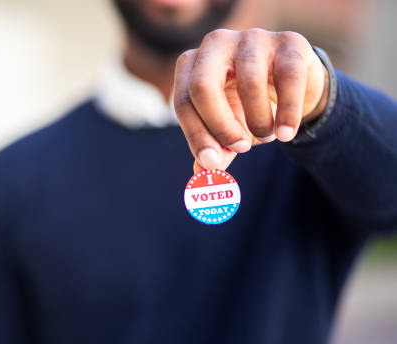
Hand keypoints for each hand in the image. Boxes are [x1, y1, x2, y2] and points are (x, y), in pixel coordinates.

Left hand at [173, 28, 329, 172]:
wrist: (293, 85)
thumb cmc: (247, 106)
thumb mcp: (227, 128)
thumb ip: (215, 149)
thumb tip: (202, 172)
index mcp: (192, 64)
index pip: (183, 101)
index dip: (196, 135)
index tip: (212, 162)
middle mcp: (216, 44)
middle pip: (203, 86)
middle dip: (220, 126)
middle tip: (239, 149)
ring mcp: (252, 38)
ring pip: (249, 83)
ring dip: (258, 122)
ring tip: (266, 136)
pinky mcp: (289, 42)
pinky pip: (288, 79)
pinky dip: (288, 113)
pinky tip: (286, 133)